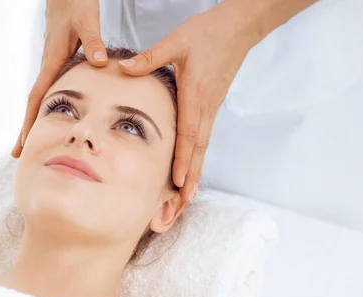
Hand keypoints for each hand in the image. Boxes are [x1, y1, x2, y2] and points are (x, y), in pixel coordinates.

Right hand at [12, 0, 106, 157]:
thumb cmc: (75, 2)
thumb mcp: (87, 20)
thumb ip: (93, 42)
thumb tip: (99, 64)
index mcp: (52, 59)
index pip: (38, 96)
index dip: (30, 121)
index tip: (24, 142)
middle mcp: (48, 64)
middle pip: (33, 103)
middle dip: (24, 129)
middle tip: (17, 153)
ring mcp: (52, 63)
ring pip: (40, 97)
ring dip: (33, 120)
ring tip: (28, 142)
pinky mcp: (58, 60)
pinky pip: (48, 89)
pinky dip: (45, 107)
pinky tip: (49, 117)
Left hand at [118, 4, 257, 202]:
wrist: (238, 27)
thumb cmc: (208, 32)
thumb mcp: (176, 42)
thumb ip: (149, 58)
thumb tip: (124, 68)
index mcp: (195, 94)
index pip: (188, 134)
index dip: (182, 160)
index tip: (177, 182)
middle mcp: (206, 107)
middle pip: (198, 149)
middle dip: (191, 178)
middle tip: (183, 202)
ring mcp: (211, 108)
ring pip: (203, 146)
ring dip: (196, 171)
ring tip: (188, 195)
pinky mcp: (212, 105)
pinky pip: (205, 137)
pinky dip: (198, 156)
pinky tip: (192, 167)